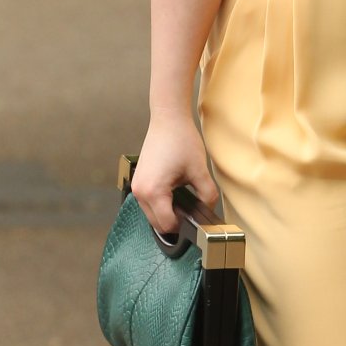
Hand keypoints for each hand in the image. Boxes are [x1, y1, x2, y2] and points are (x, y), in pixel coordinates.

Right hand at [130, 112, 220, 235]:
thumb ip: (207, 194)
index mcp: (153, 192)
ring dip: (167, 212)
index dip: (183, 225)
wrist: (168, 119)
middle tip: (192, 209)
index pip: (167, 225)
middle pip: (157, 224)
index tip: (195, 218)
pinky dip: (160, 204)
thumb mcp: (199, 170)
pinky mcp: (138, 180)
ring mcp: (137, 186)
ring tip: (184, 199)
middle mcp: (140, 192)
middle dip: (175, 221)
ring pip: (152, 214)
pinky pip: (148, 203)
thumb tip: (208, 209)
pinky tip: (175, 193)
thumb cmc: (181, 140)